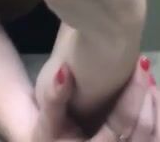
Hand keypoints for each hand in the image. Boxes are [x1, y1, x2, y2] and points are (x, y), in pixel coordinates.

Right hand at [24, 59, 156, 141]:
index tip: (140, 62)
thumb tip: (63, 69)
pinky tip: (152, 99)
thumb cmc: (51, 137)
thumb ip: (53, 97)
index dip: (135, 91)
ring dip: (156, 106)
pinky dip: (157, 119)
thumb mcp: (47, 121)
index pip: (124, 121)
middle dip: (147, 95)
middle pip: (145, 129)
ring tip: (149, 81)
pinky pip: (155, 138)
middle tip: (143, 65)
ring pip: (156, 136)